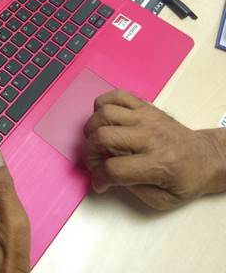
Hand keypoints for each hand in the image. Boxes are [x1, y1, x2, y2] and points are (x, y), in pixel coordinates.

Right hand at [82, 90, 225, 209]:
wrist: (205, 156)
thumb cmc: (185, 180)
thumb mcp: (163, 199)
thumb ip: (132, 189)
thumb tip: (107, 175)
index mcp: (158, 163)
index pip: (114, 169)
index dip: (99, 178)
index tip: (99, 182)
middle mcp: (150, 137)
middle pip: (104, 137)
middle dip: (89, 152)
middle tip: (93, 161)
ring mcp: (147, 117)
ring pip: (105, 113)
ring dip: (92, 128)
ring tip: (96, 140)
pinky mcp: (145, 106)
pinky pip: (116, 95)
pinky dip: (102, 105)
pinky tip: (103, 120)